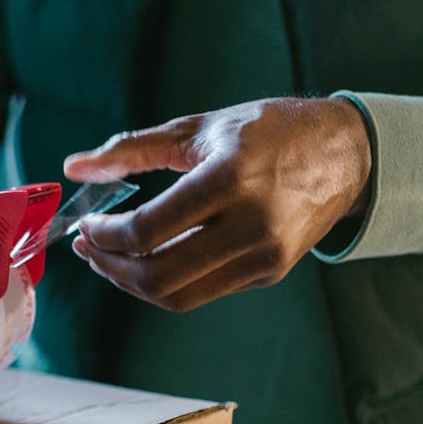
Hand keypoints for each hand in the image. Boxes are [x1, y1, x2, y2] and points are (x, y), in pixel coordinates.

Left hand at [63, 97, 372, 311]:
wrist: (348, 153)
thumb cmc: (269, 132)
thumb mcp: (199, 128)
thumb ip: (132, 148)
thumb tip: (75, 166)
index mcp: (229, 179)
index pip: (148, 231)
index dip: (106, 236)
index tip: (87, 226)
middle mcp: (251, 225)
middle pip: (158, 276)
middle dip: (111, 267)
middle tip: (89, 248)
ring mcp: (263, 256)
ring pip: (177, 295)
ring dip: (132, 283)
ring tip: (110, 258)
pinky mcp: (269, 273)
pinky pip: (202, 292)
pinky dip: (165, 283)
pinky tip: (147, 259)